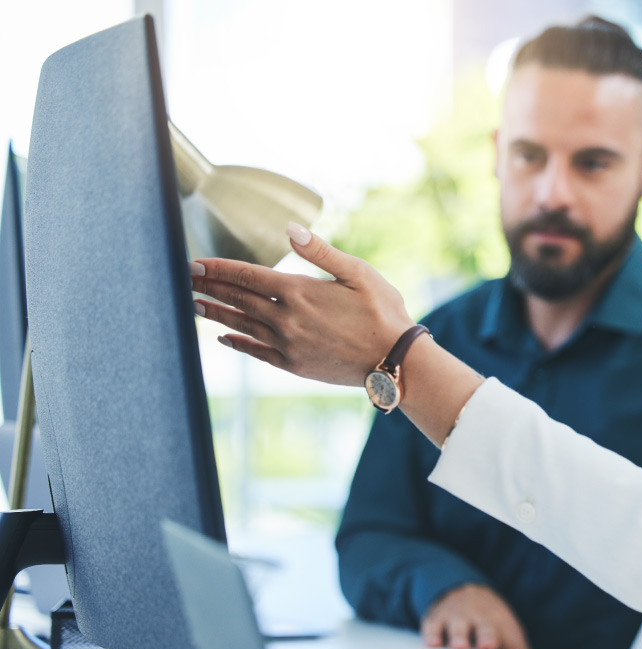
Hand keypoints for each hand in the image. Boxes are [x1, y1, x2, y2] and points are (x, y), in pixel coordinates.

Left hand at [190, 222, 414, 385]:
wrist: (395, 359)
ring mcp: (288, 344)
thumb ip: (320, 252)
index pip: (247, 276)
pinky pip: (257, 352)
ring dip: (217, 313)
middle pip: (238, 299)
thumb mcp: (358, 272)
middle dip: (210, 287)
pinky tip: (224, 338)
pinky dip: (237, 343)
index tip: (195, 264)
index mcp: (300, 291)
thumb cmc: (383, 311)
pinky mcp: (294, 365)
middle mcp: (286, 319)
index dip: (218, 269)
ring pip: (242, 325)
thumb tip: (290, 230)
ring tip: (196, 305)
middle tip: (185, 279)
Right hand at [421, 584, 534, 648]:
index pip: (510, 637)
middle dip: (487, 637)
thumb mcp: (508, 632)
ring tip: (460, 646)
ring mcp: (458, 616)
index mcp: (502, 624)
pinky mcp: (436, 618)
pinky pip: (433, 626)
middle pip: (486, 628)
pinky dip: (432, 635)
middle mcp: (481, 618)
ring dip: (460, 636)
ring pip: (459, 626)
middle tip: (487, 646)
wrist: (467, 592)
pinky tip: (433, 644)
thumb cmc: (489, 621)